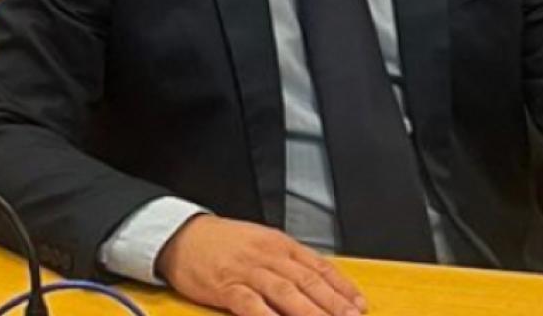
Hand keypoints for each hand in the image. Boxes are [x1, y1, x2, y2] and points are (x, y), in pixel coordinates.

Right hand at [156, 214, 368, 315]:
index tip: (358, 304)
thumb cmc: (223, 242)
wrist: (184, 235)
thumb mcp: (262, 242)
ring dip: (310, 311)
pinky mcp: (227, 286)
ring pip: (286, 292)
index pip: (319, 266)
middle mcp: (269, 256)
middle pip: (308, 281)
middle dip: (334, 303)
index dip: (342, 287)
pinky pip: (250, 303)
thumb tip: (316, 281)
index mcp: (281, 244)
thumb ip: (288, 261)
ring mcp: (248, 271)